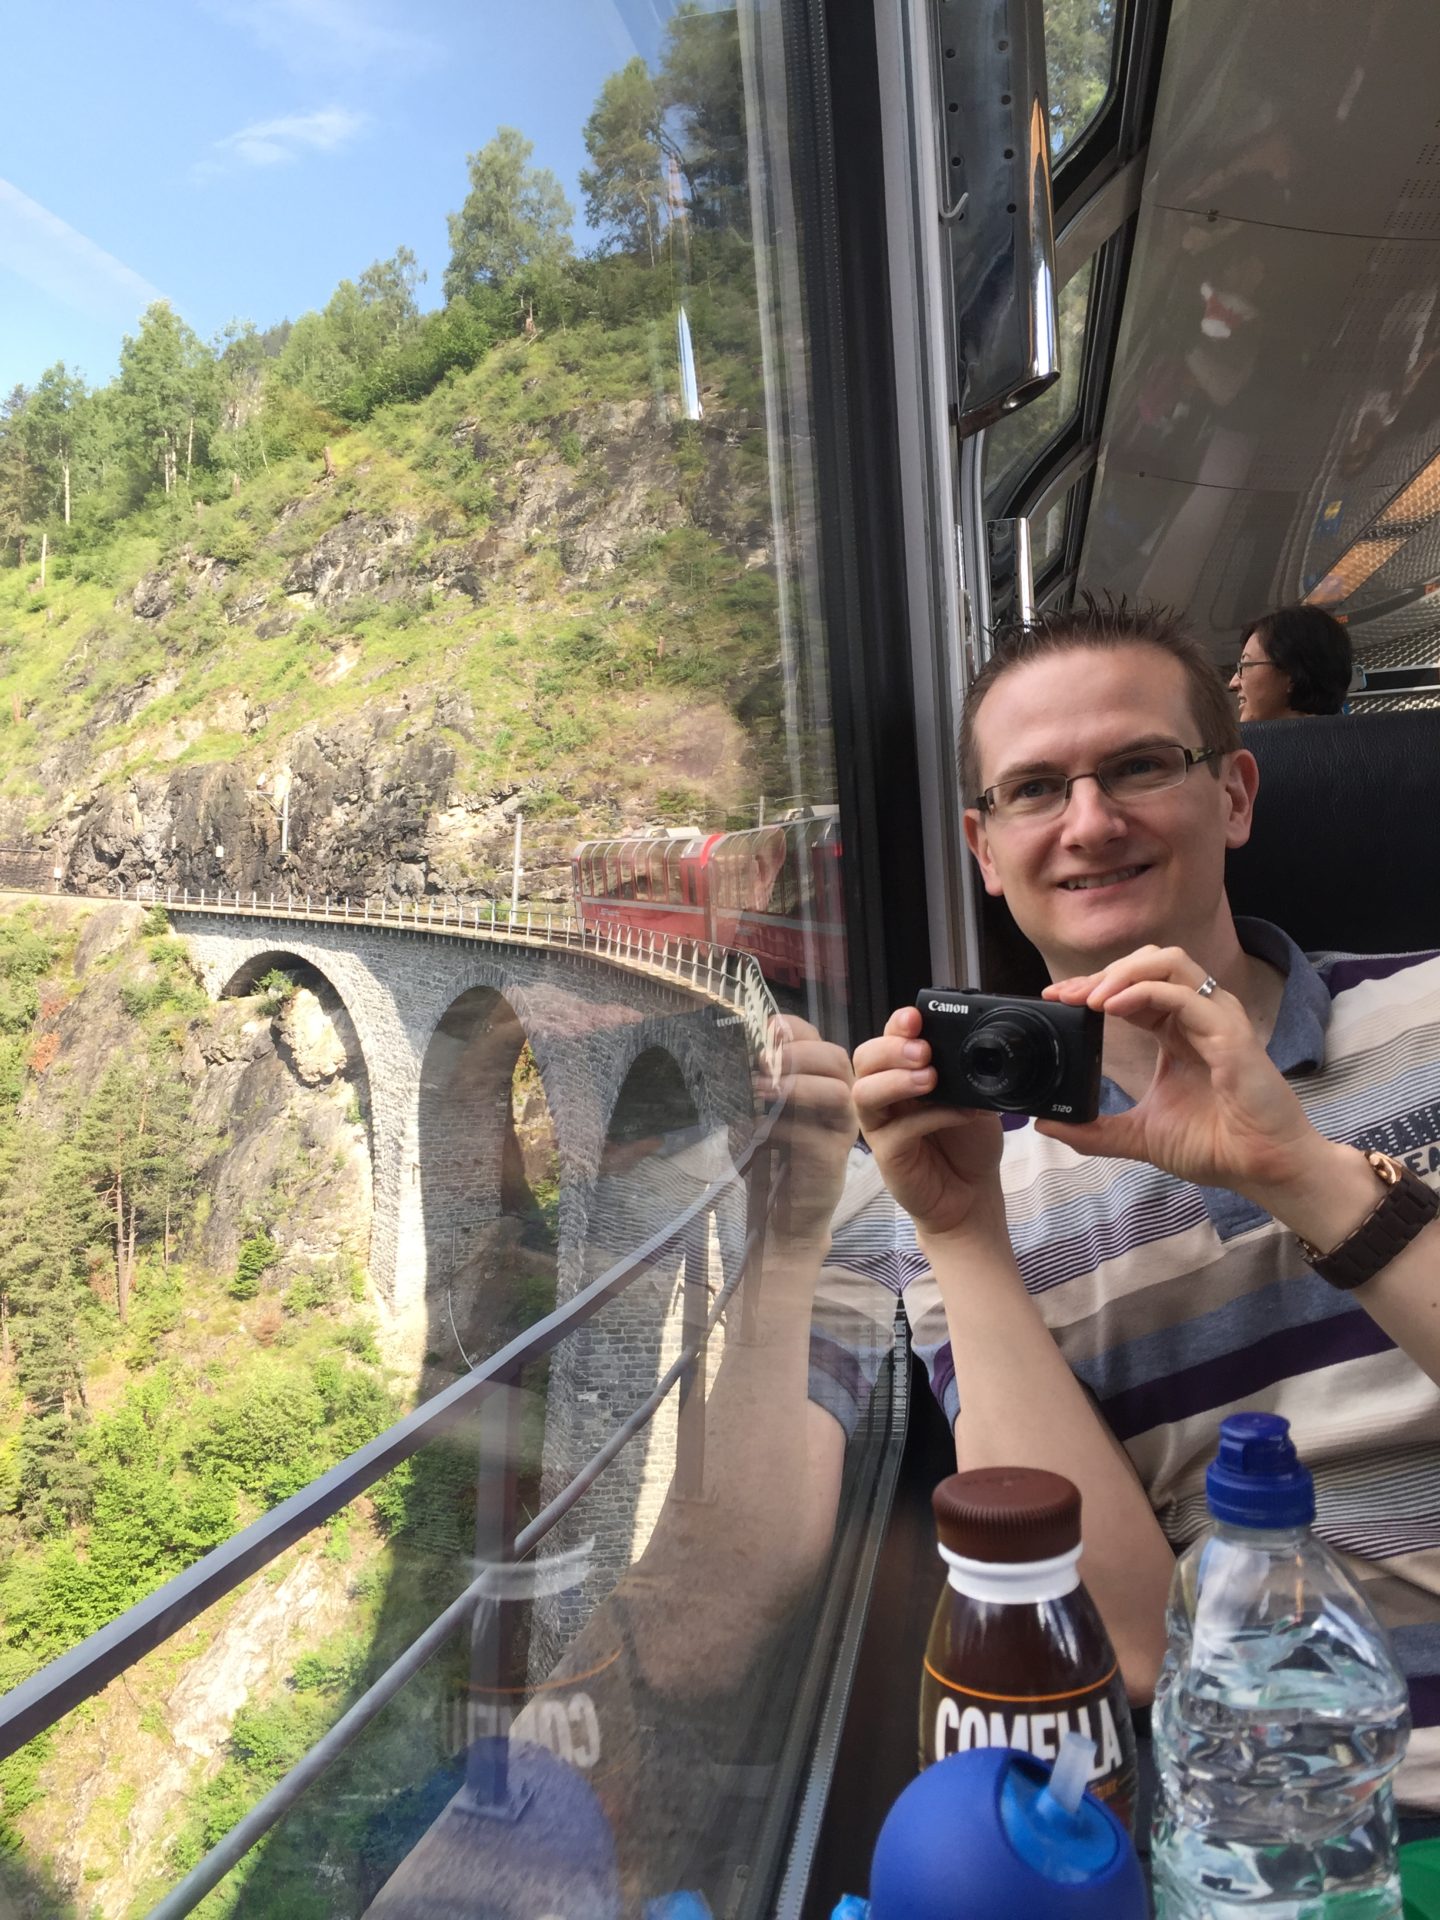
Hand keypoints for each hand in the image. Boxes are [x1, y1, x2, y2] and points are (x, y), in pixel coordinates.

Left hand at [758, 1016, 857, 1247]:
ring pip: (838, 1090)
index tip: (767, 1030)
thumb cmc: (770, 1156)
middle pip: (835, 1057)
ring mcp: (840, 1128)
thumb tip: (735, 1050)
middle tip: (762, 1060)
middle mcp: (838, 1098)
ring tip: (760, 1091)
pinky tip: (760, 1130)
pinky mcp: (833, 1157)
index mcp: (820, 1079)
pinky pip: (817, 1133)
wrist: (782, 1211)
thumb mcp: (759, 1111)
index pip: (816, 1039)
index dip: (795, 1029)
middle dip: (798, 1052)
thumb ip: (757, 1081)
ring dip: (797, 1085)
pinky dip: (786, 1127)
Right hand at [852, 1006, 1003, 1240]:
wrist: (972, 1193)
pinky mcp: (887, 1154)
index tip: (915, 1017)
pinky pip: (896, 1131)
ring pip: (864, 1093)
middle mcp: (885, 1094)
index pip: (888, 1038)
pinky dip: (928, 1117)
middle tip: (924, 1051)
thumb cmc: (968, 1143)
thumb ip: (965, 1074)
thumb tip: (972, 1047)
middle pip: (864, 1059)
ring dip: (896, 1080)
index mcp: (902, 1072)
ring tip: (930, 1079)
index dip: (897, 1025)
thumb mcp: (973, 1098)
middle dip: (891, 1048)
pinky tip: (958, 1114)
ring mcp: (881, 1125)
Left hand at [1039, 945, 1327, 1207]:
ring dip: (1124, 973)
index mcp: (1178, 1032)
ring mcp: (1217, 1021)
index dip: (1094, 986)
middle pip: (1150, 963)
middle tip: (1067, 995)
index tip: (1056, 998)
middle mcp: (1199, 1017)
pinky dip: (1146, 993)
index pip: (1133, 987)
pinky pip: (1186, 996)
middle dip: (1104, 972)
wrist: (1264, 1170)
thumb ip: (1094, 1131)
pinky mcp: (1231, 1035)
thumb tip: (1046, 1125)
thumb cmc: (1217, 1146)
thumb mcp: (1140, 1135)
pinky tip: (1114, 1009)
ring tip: (1090, 998)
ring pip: (1170, 964)